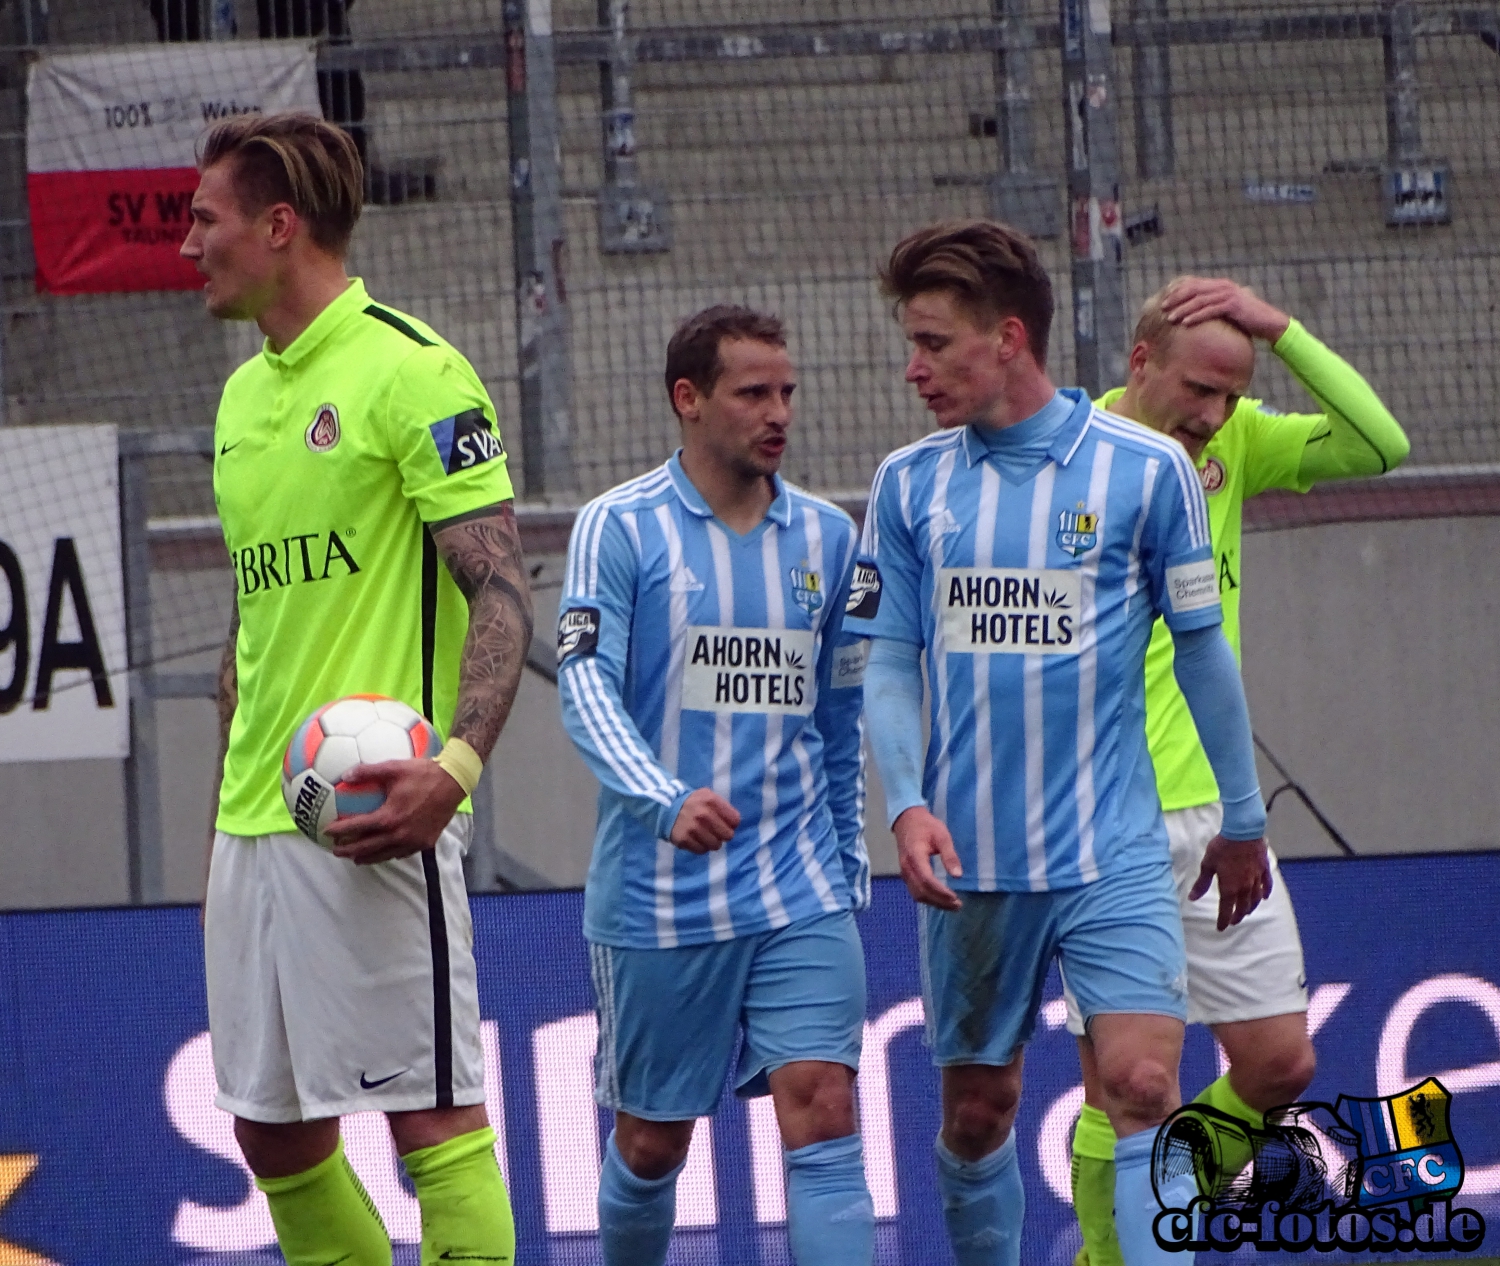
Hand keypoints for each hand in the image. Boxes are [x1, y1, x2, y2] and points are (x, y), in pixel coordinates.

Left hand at [325, 759, 466, 864]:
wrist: (454, 782)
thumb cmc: (423, 773)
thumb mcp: (393, 768)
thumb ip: (367, 771)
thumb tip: (345, 775)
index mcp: (389, 817)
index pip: (358, 828)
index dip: (340, 831)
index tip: (327, 832)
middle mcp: (399, 834)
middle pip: (368, 848)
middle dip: (349, 851)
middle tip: (336, 851)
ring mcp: (413, 841)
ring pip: (385, 855)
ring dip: (367, 857)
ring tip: (356, 858)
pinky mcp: (425, 842)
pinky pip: (402, 852)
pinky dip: (389, 854)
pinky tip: (385, 852)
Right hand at [670, 788, 739, 853]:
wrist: (664, 808)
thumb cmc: (692, 803)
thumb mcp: (707, 795)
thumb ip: (722, 806)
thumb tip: (735, 823)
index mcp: (711, 801)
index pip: (735, 820)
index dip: (731, 823)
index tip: (725, 823)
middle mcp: (703, 814)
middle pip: (728, 835)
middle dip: (723, 834)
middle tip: (715, 831)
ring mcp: (693, 828)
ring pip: (716, 845)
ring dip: (712, 842)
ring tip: (704, 835)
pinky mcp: (684, 839)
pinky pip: (702, 850)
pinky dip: (701, 846)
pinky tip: (695, 839)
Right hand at [892, 806, 962, 910]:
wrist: (907, 819)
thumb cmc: (926, 826)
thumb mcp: (942, 836)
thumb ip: (949, 856)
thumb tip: (958, 876)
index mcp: (915, 857)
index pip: (927, 880)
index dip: (941, 892)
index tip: (956, 898)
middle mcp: (907, 868)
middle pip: (921, 892)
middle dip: (939, 901)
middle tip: (957, 905)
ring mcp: (904, 872)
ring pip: (917, 894)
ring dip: (934, 902)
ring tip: (951, 905)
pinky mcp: (906, 874)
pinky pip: (915, 891)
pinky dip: (927, 898)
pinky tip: (939, 899)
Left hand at [1161, 277, 1290, 343]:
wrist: (1268, 322)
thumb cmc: (1245, 319)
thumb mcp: (1226, 310)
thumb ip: (1211, 306)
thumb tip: (1192, 313)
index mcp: (1219, 285)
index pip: (1193, 283)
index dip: (1177, 290)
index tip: (1163, 299)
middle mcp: (1223, 286)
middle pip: (1193, 289)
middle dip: (1176, 298)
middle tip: (1162, 307)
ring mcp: (1229, 294)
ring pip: (1200, 300)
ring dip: (1183, 309)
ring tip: (1170, 318)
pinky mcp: (1234, 305)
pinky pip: (1210, 310)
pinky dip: (1196, 316)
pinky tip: (1185, 324)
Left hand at [1189, 834, 1273, 930]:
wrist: (1242, 832)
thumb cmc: (1222, 847)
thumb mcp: (1207, 865)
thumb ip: (1202, 883)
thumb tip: (1192, 898)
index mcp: (1230, 888)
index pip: (1226, 909)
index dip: (1223, 920)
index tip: (1221, 928)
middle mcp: (1245, 887)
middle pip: (1242, 907)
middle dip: (1237, 916)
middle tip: (1232, 921)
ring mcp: (1256, 878)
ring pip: (1255, 899)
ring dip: (1250, 908)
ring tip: (1246, 912)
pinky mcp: (1264, 868)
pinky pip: (1267, 885)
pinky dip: (1266, 893)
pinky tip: (1265, 897)